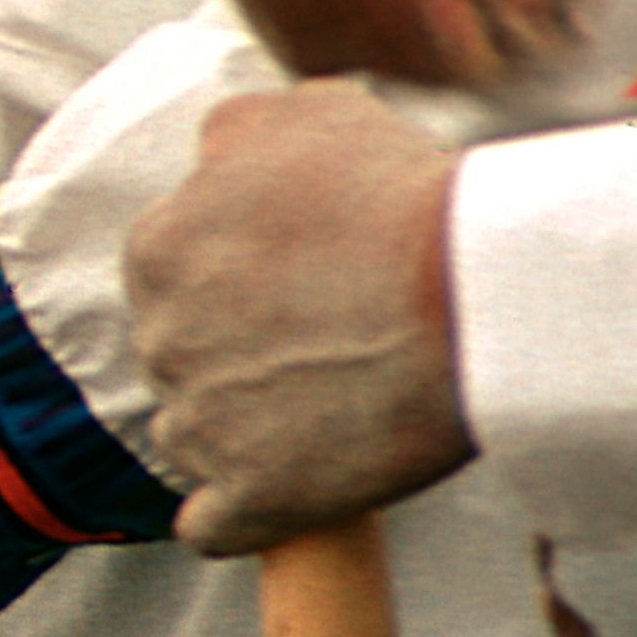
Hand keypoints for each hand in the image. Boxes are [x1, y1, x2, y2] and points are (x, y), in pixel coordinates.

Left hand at [122, 81, 471, 553]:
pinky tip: (295, 488)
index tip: (309, 283)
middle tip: (334, 338)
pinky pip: (214, 524)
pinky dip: (247, 512)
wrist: (479, 292)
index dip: (244, 283)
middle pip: (182, 357)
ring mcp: (197, 424)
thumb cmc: (409, 196)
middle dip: (241, 353)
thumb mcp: (312, 112)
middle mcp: (159, 337)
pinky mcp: (245, 498)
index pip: (173, 277)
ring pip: (197, 436)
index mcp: (158, 247)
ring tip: (338, 403)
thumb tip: (215, 154)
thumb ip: (240, 130)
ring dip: (248, 428)